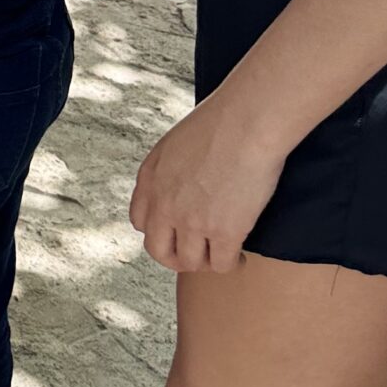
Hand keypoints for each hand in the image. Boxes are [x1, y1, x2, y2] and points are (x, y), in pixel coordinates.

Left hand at [130, 83, 289, 274]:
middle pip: (158, 251)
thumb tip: (179, 186)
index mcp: (150, 179)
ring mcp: (191, 221)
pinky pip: (221, 265)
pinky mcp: (223, 232)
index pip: (140, 222)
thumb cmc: (221, 122)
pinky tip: (241, 256)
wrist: (246, 123)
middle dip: (176, 257)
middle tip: (197, 254)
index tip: (177, 231)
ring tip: (221, 254)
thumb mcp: (175, 143)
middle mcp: (164, 204)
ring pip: (189, 262)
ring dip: (205, 262)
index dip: (160, 230)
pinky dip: (231, 264)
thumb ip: (168, 170)